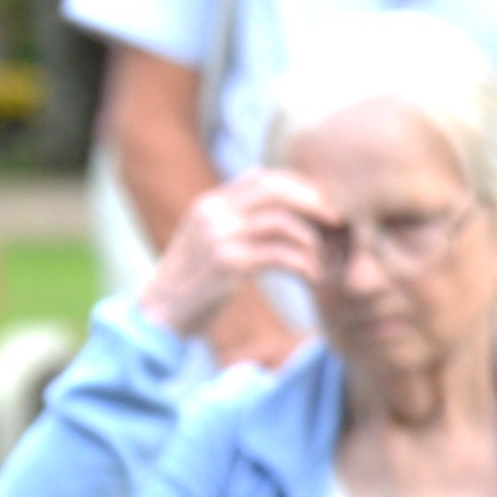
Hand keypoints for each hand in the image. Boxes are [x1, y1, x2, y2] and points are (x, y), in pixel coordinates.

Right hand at [133, 169, 333, 341]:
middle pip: (276, 190)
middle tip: (339, 223)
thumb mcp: (206, 242)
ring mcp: (217, 236)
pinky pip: (279, 255)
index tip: (325, 206)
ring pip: (282, 222)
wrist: (157, 318)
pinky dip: (303, 265)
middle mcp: (212, 211)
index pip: (264, 177)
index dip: (301, 188)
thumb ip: (233, 219)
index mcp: (209, 202)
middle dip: (315, 203)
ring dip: (312, 240)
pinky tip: (313, 278)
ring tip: (325, 259)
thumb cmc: (191, 285)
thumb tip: (270, 197)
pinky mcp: (226, 264)